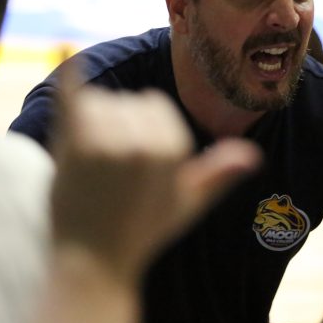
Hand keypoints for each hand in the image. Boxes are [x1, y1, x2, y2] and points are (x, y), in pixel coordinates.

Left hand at [50, 66, 260, 285]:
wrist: (92, 264)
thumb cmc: (142, 234)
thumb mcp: (188, 203)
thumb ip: (219, 174)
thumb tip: (253, 156)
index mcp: (173, 148)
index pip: (153, 106)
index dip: (143, 130)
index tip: (133, 163)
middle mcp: (143, 141)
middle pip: (126, 102)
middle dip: (118, 125)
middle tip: (109, 168)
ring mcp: (107, 141)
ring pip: (99, 102)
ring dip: (91, 122)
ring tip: (90, 162)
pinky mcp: (73, 144)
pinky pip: (73, 96)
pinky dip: (70, 77)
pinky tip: (69, 58)